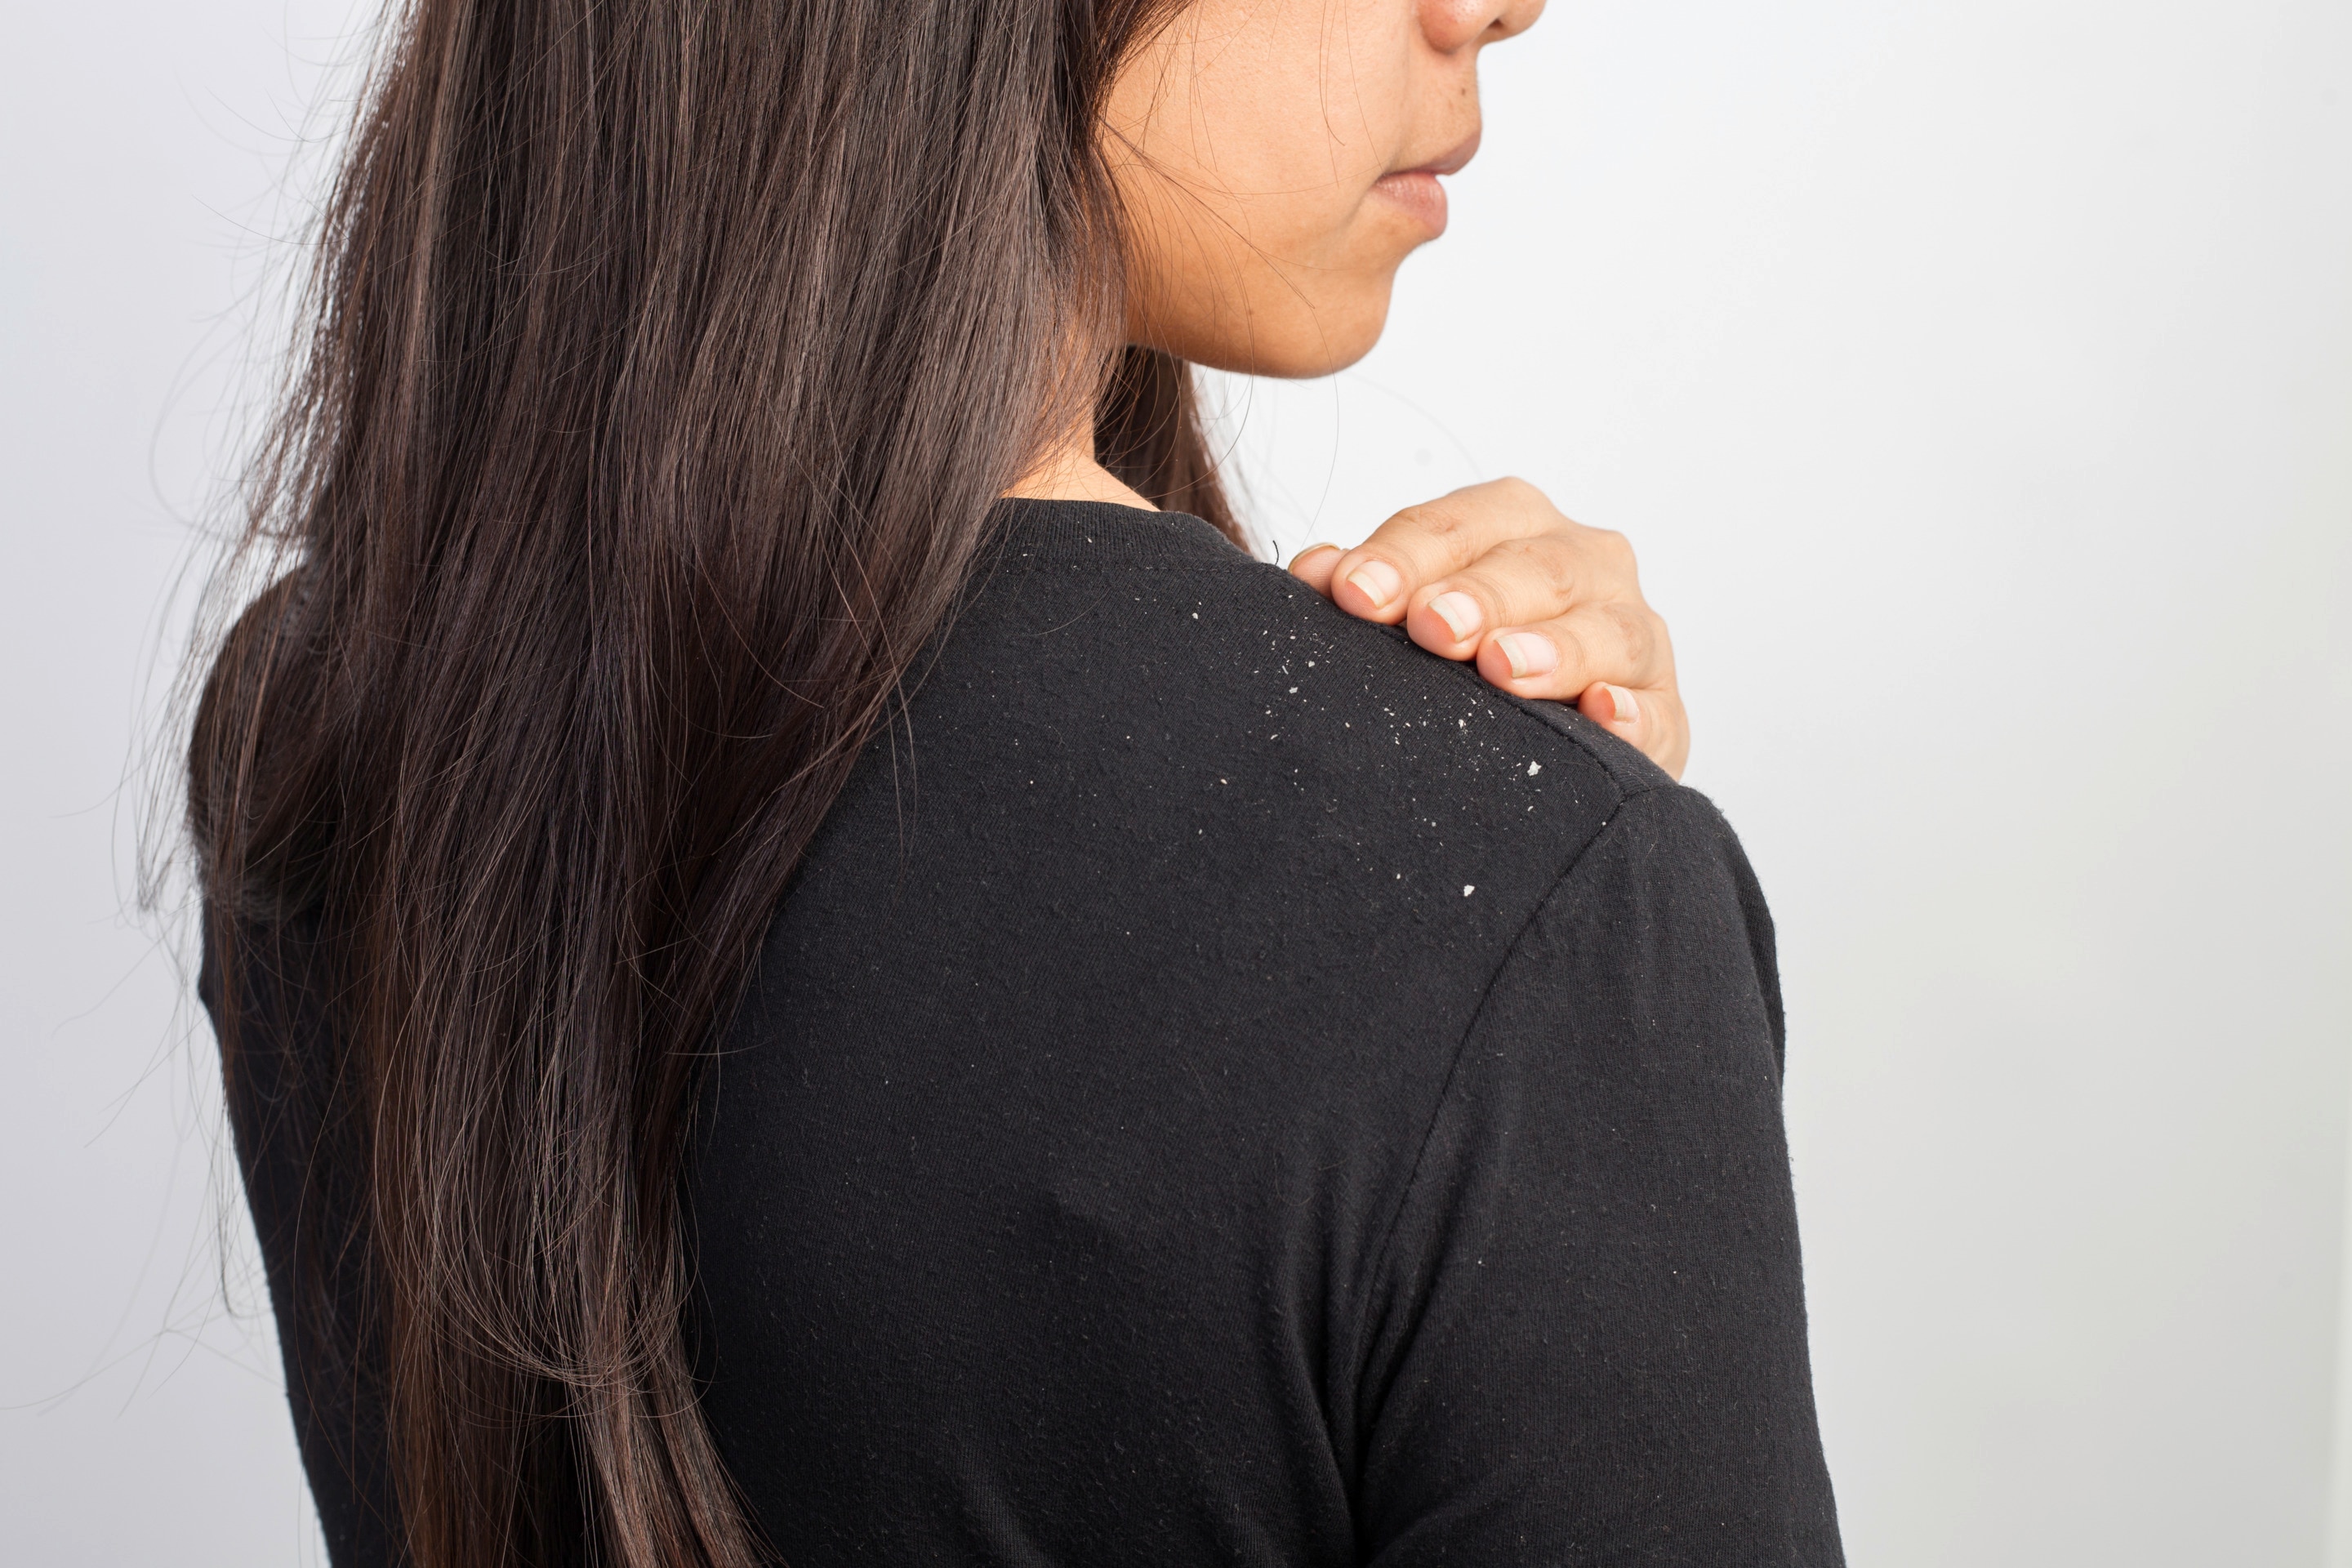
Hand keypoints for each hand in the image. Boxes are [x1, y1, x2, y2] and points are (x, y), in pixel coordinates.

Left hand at [1287, 478, 1688, 778]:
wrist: (1537, 744)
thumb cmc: (1461, 661)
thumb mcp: (1411, 616)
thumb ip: (1367, 588)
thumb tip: (1312, 572)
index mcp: (1514, 526)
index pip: (1457, 526)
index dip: (1404, 554)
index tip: (1353, 592)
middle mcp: (1585, 565)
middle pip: (1539, 567)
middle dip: (1481, 595)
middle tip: (1432, 626)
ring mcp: (1632, 637)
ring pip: (1609, 629)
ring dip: (1556, 648)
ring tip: (1503, 667)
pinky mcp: (1661, 713)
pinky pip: (1654, 711)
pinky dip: (1630, 712)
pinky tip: (1602, 715)